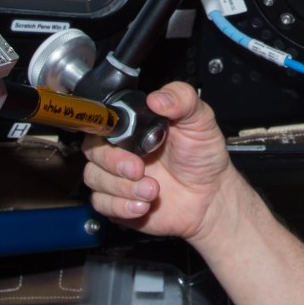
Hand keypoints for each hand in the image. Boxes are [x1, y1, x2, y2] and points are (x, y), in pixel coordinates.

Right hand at [81, 82, 234, 243]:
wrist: (211, 196)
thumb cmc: (203, 157)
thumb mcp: (200, 121)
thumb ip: (182, 99)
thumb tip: (157, 98)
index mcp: (134, 128)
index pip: (102, 121)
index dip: (107, 130)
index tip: (124, 140)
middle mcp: (122, 150)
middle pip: (93, 151)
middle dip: (114, 163)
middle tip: (139, 169)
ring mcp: (118, 177)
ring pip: (94, 178)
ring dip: (122, 188)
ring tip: (152, 191)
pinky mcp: (117, 202)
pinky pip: (101, 203)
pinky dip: (121, 206)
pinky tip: (142, 206)